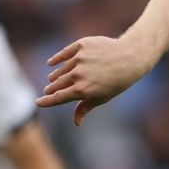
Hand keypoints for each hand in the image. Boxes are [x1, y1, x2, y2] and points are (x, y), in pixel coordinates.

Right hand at [37, 36, 152, 124]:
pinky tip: (51, 63)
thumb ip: (85, 108)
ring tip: (53, 79)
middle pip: (57, 84)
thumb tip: (76, 123)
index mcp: (82, 90)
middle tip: (49, 90)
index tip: (38, 102)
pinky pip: (64, 54)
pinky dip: (56, 59)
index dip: (46, 101)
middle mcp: (79, 74)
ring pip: (60, 70)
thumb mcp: (102, 98)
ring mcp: (79, 59)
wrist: (130, 57)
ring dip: (55, 76)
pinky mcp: (82, 45)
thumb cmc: (117, 82)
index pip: (58, 98)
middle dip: (51, 89)